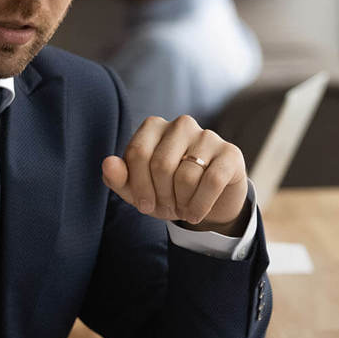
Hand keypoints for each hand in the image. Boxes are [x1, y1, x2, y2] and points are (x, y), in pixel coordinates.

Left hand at [102, 115, 249, 233]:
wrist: (206, 202)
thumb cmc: (167, 191)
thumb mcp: (138, 190)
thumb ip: (118, 178)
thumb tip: (108, 163)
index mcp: (154, 126)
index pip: (138, 153)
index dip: (138, 186)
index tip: (143, 205)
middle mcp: (181, 124)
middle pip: (161, 164)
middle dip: (160, 196)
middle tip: (165, 210)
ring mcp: (208, 136)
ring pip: (186, 176)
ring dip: (181, 203)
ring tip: (182, 209)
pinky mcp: (230, 153)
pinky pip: (211, 181)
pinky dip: (200, 205)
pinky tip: (196, 213)